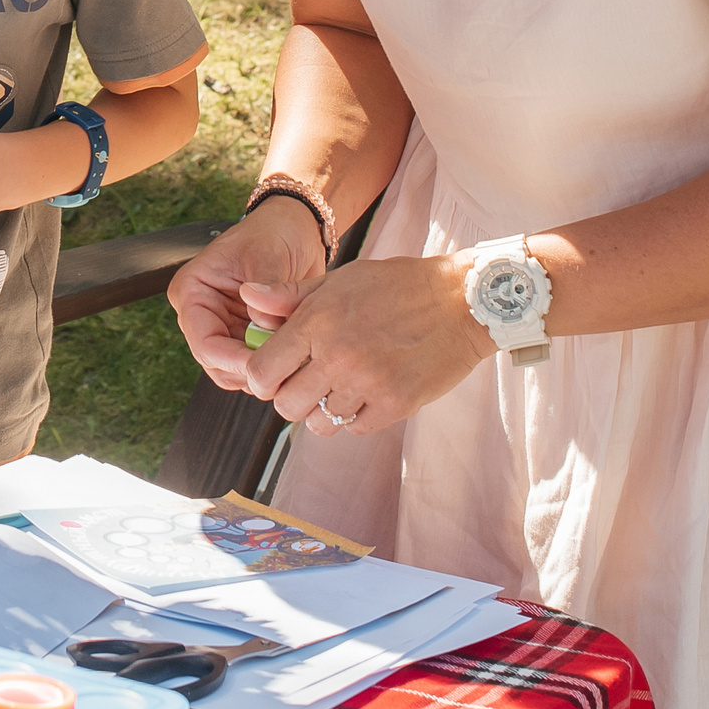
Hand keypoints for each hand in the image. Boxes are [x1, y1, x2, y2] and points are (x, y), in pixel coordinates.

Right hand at [165, 197, 330, 392]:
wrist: (295, 228)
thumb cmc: (274, 231)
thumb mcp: (268, 254)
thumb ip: (265, 292)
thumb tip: (263, 328)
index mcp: (192, 291)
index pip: (204, 341)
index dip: (232, 360)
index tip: (264, 366)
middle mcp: (202, 313)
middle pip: (216, 363)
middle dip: (248, 371)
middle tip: (282, 372)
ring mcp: (223, 326)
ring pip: (234, 370)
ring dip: (261, 372)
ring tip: (292, 364)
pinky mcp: (245, 334)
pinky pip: (254, 363)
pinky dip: (273, 366)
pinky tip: (295, 359)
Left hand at [241, 255, 489, 436]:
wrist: (462, 301)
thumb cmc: (397, 285)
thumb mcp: (340, 280)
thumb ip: (290, 296)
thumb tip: (246, 295)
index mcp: (317, 322)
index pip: (262, 372)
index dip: (262, 379)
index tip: (274, 375)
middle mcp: (338, 356)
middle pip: (286, 406)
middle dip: (290, 398)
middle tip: (306, 384)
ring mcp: (368, 383)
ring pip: (320, 423)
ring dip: (323, 410)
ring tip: (338, 388)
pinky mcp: (396, 404)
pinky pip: (356, 428)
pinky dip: (356, 416)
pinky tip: (366, 393)